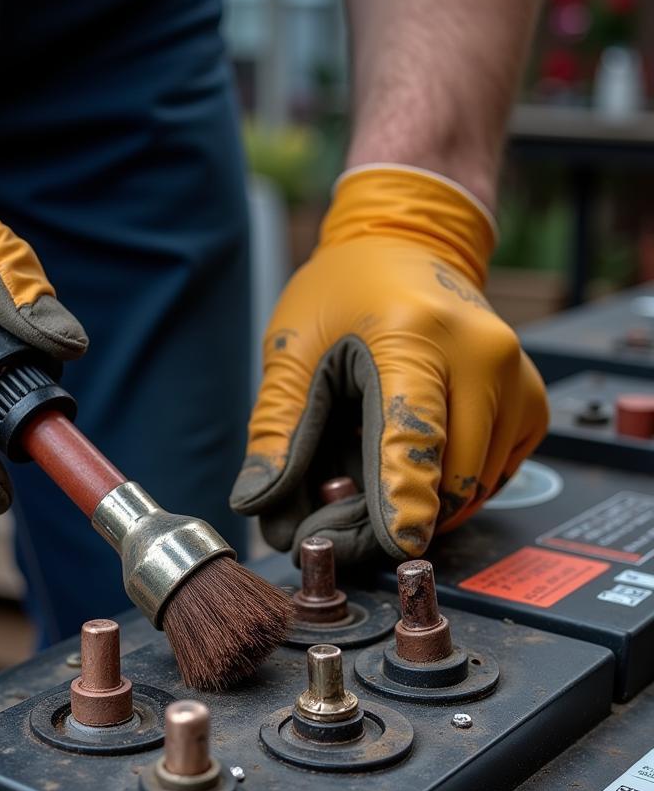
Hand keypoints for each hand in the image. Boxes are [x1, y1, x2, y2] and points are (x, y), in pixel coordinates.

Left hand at [230, 166, 547, 562]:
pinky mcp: (532, 403)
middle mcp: (483, 354)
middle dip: (400, 516)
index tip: (401, 546)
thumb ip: (274, 432)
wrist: (409, 244)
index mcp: (416, 333)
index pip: (415, 431)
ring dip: (426, 506)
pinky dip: (453, 488)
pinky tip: (414, 466)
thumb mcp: (292, 352)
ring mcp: (517, 378)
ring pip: (478, 485)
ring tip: (373, 483)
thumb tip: (258, 504)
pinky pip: (495, 476)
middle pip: (454, 473)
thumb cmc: (345, 291)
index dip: (405, 496)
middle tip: (341, 525)